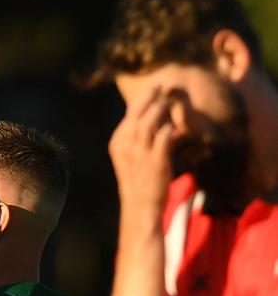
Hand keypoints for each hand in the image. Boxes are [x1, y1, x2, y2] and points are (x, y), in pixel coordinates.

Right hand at [108, 86, 174, 215]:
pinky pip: (165, 135)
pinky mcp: (156, 161)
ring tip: (169, 102)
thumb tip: (153, 121)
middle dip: (150, 96)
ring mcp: (140, 153)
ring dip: (161, 108)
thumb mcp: (130, 158)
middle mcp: (126, 145)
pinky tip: (177, 130)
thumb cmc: (138, 182)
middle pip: (137, 112)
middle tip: (162, 87)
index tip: (154, 93)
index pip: (128, 114)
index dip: (142, 101)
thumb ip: (137, 139)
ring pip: (150, 120)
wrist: (140, 208)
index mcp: (117, 143)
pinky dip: (172, 128)